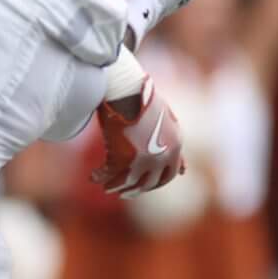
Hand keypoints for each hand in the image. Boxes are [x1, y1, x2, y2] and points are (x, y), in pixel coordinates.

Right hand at [91, 79, 185, 194]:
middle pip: (148, 182)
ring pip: (128, 182)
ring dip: (115, 186)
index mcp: (176, 145)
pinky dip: (100, 176)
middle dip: (134, 189)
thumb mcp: (169, 123)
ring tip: (106, 187)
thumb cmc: (144, 99)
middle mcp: (163, 155)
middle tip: (123, 191)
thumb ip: (175, 148)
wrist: (127, 87)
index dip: (155, 183)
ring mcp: (144, 158)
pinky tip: (93, 176)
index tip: (144, 185)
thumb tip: (184, 172)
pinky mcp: (124, 156)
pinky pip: (110, 173)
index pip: (169, 175)